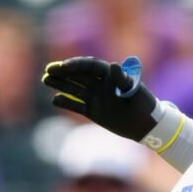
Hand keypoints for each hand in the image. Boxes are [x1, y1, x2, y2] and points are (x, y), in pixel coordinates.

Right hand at [42, 56, 158, 141]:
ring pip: (75, 89)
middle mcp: (101, 85)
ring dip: (61, 84)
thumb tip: (113, 65)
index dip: (76, 65)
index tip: (63, 66)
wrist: (147, 126)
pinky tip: (54, 100)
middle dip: (64, 72)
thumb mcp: (135, 92)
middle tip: (48, 70)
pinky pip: (78, 105)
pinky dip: (67, 103)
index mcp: (111, 76)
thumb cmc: (144, 106)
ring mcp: (97, 98)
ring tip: (45, 80)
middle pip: (79, 75)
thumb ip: (122, 80)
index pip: (90, 67)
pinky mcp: (94, 111)